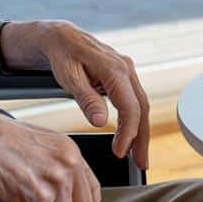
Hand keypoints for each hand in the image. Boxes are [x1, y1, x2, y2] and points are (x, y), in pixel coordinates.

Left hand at [6, 21, 150, 168]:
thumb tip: (100, 122)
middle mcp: (126, 67)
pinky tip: (131, 137)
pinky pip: (134, 100)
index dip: (127, 133)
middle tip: (141, 164)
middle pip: (142, 108)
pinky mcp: (123, 75)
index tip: (119, 153)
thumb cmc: (62, 55)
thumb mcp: (68, 78)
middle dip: (142, 139)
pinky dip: (135, 120)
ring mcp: (126, 70)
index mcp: (114, 68)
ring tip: (138, 157)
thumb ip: (86, 99)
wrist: (60, 37)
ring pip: (141, 105)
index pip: (129, 107)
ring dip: (141, 132)